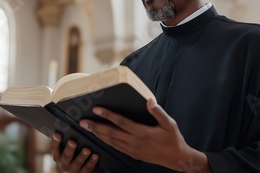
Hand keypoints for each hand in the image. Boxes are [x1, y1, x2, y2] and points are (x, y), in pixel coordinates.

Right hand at [49, 133, 98, 172]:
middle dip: (69, 148)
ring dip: (82, 155)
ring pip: (77, 162)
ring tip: (87, 149)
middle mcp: (64, 163)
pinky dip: (92, 161)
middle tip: (72, 141)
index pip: (54, 147)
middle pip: (66, 155)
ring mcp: (73, 170)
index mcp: (58, 155)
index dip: (55, 141)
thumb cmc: (73, 156)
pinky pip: (87, 168)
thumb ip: (68, 140)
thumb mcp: (68, 150)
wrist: (78, 172)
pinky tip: (95, 155)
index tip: (57, 134)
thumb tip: (75, 123)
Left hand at [79, 99, 209, 171]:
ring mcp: (132, 149)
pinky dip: (106, 142)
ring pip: (111, 141)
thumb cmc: (173, 139)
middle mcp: (134, 141)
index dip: (107, 115)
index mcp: (142, 132)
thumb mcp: (169, 123)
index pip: (120, 122)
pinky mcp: (133, 154)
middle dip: (95, 126)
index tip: (96, 109)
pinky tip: (101, 138)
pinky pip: (116, 147)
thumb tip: (149, 100)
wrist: (176, 158)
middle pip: (111, 133)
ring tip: (88, 128)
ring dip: (98, 134)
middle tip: (83, 122)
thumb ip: (157, 111)